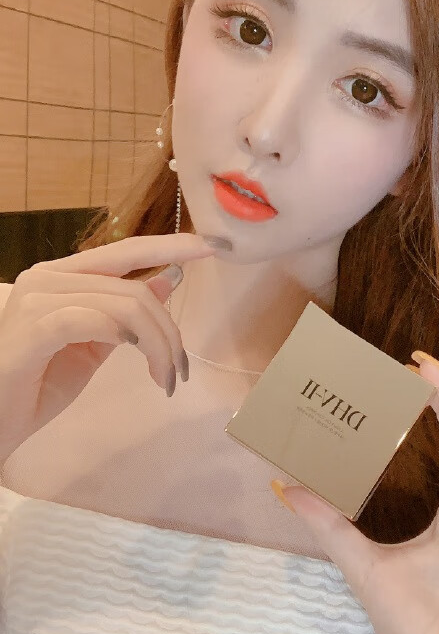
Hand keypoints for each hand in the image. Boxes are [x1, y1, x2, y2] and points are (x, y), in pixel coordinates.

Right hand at [0, 233, 215, 462]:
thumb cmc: (35, 386)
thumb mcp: (93, 347)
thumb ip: (125, 314)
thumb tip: (168, 280)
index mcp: (60, 277)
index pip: (123, 251)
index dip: (168, 247)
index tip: (210, 246)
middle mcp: (47, 277)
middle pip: (133, 289)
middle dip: (168, 331)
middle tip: (178, 371)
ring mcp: (37, 298)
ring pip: (124, 305)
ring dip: (156, 344)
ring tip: (164, 378)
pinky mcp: (34, 326)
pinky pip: (95, 320)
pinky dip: (125, 336)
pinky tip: (136, 356)